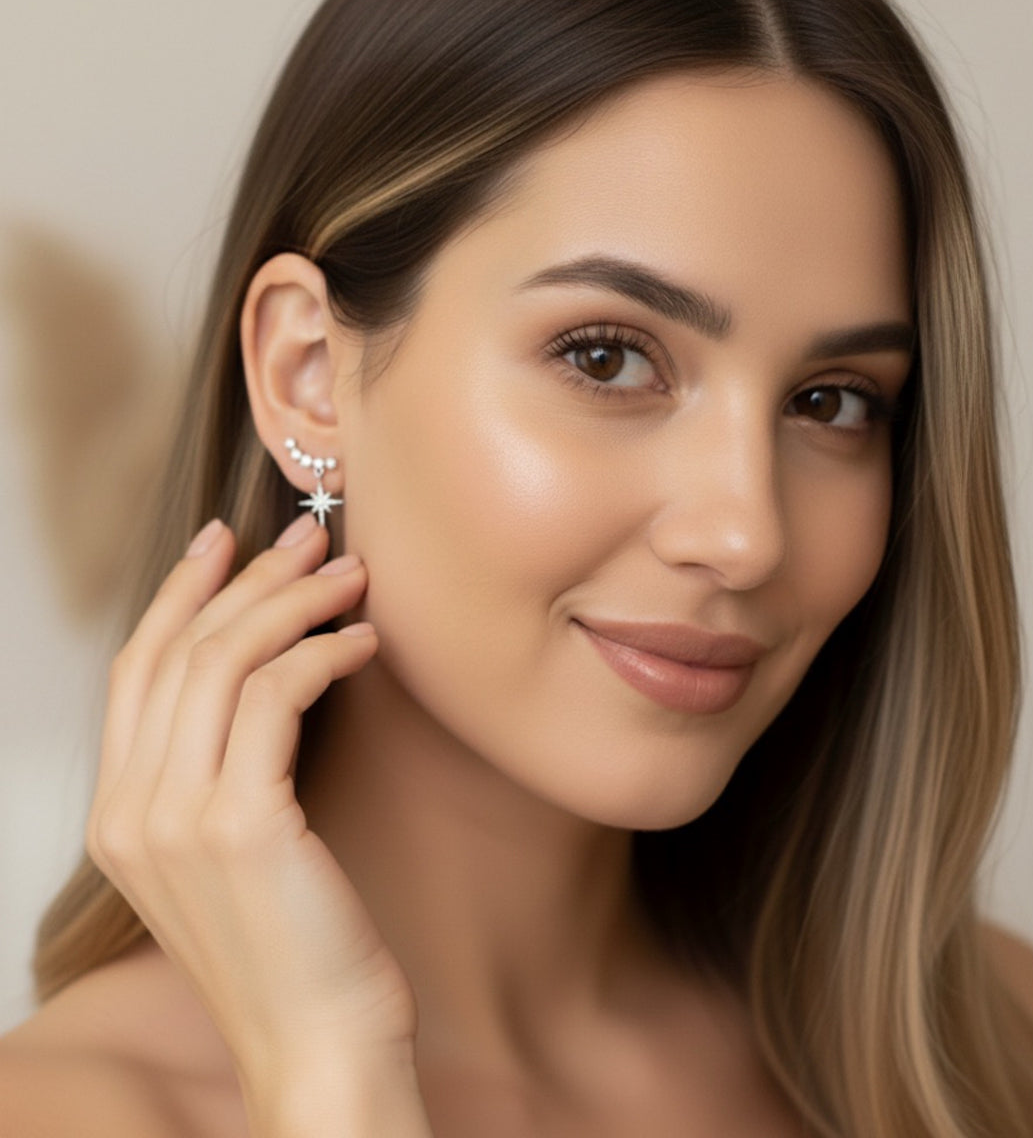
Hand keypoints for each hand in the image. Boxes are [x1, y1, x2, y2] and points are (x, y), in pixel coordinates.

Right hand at [86, 514, 420, 1105]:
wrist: (319, 1042)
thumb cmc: (299, 943)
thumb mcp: (237, 850)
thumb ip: (223, 772)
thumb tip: (269, 672)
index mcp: (119, 815)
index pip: (138, 670)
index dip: (181, 593)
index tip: (224, 539)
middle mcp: (129, 811)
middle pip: (182, 651)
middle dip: (250, 580)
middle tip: (311, 538)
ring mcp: (175, 818)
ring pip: (226, 662)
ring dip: (294, 603)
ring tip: (352, 576)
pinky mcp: (239, 824)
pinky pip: (278, 696)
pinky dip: (323, 653)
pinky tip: (366, 642)